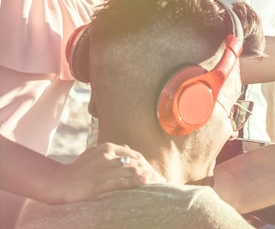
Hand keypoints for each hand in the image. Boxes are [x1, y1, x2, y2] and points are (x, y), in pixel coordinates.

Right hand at [50, 143, 164, 203]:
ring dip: (146, 176)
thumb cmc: (78, 169)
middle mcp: (107, 156)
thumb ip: (111, 151)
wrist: (59, 182)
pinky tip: (145, 182)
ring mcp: (103, 169)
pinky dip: (135, 181)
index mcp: (106, 148)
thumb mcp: (94, 154)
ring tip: (157, 182)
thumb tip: (127, 147)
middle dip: (149, 170)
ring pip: (130, 171)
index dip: (144, 162)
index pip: (132, 154)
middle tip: (159, 178)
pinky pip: (121, 181)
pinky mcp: (99, 183)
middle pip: (134, 162)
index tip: (152, 170)